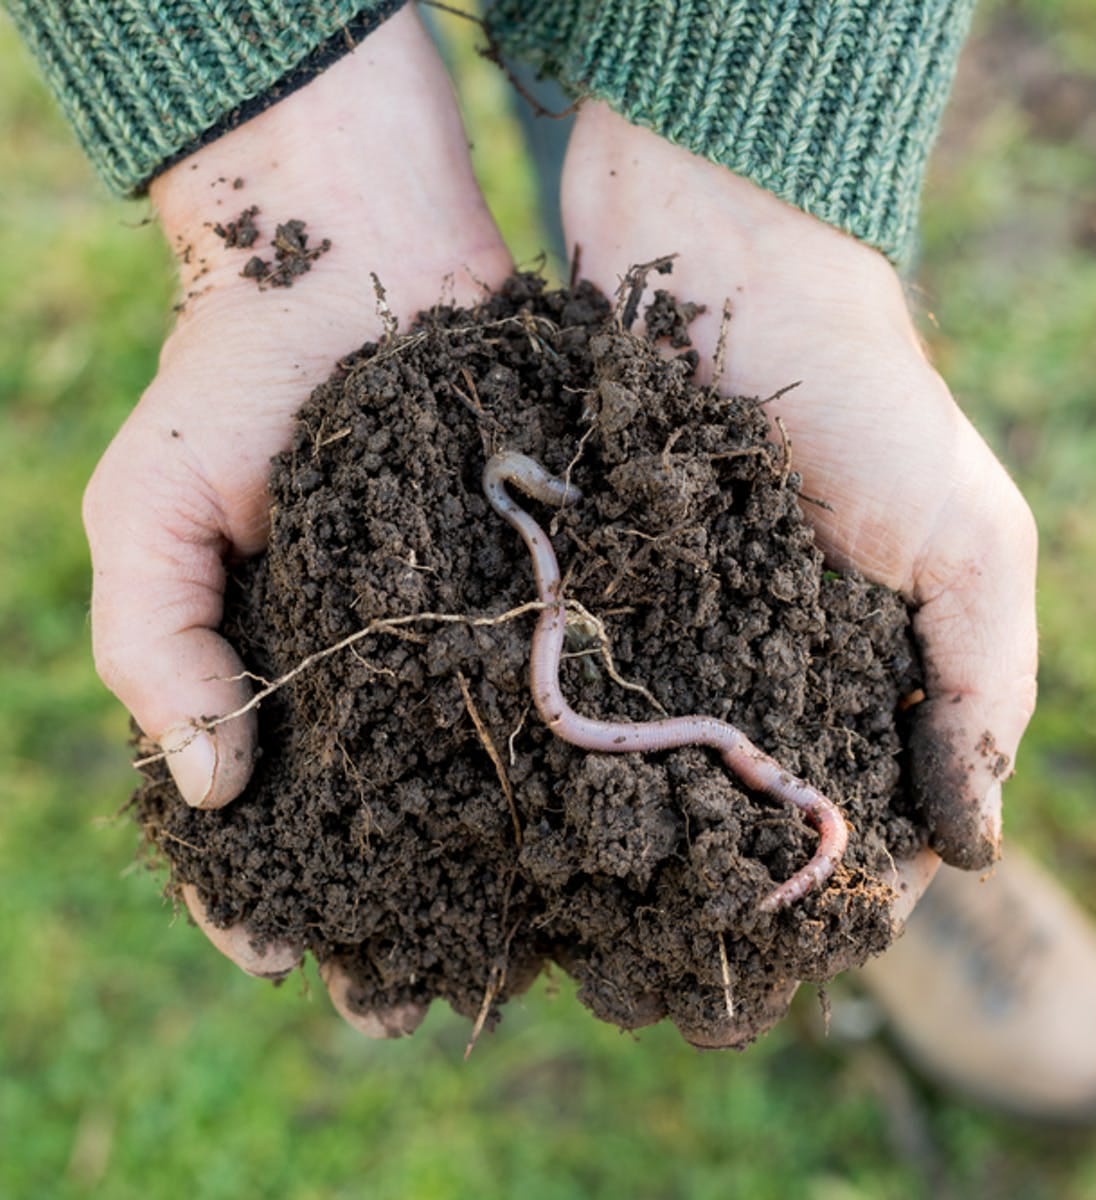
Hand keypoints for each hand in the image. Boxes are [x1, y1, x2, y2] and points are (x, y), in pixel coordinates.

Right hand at [83, 8, 510, 1030]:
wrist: (360, 251)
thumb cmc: (234, 384)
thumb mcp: (148, 510)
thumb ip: (159, 646)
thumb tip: (213, 789)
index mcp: (267, 670)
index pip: (253, 820)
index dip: (260, 898)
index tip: (293, 963)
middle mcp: (372, 672)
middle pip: (379, 823)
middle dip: (395, 912)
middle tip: (420, 998)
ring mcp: (459, 633)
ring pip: (478, 776)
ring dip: (496, 866)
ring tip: (523, 943)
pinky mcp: (534, 582)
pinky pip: (553, 682)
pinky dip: (571, 751)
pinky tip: (600, 813)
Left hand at [561, 104, 1037, 933]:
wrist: (720, 254)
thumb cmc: (863, 394)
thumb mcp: (965, 536)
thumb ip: (979, 685)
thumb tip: (973, 848)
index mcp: (854, 666)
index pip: (843, 817)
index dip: (817, 899)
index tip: (765, 974)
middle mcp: (755, 658)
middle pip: (729, 809)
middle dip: (698, 892)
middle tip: (645, 982)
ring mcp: (663, 621)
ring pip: (638, 764)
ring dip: (612, 840)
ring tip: (562, 929)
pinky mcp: (585, 577)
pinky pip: (564, 680)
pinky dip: (551, 743)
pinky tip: (511, 810)